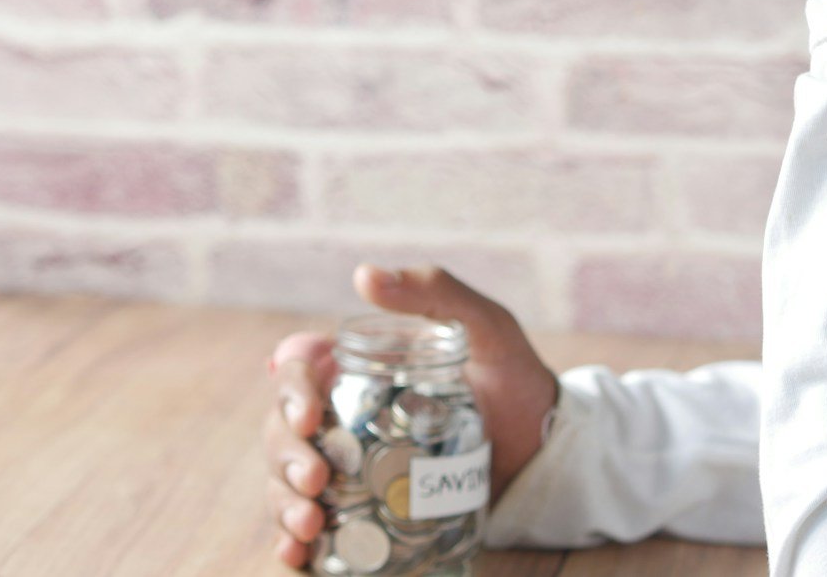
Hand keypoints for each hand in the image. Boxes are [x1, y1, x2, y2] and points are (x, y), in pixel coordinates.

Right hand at [262, 264, 558, 569]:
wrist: (544, 449)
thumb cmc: (514, 379)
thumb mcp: (486, 327)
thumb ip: (435, 291)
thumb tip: (363, 276)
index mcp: (358, 367)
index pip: (297, 368)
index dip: (289, 388)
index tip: (308, 416)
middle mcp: (343, 414)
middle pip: (282, 428)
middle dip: (285, 454)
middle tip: (316, 479)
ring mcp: (349, 464)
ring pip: (285, 478)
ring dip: (284, 501)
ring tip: (310, 524)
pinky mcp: (362, 509)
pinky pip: (312, 527)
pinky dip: (292, 541)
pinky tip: (300, 554)